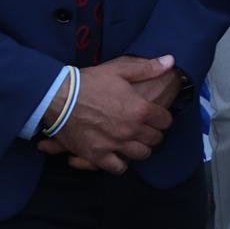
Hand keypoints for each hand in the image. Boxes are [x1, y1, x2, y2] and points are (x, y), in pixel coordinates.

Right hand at [38, 55, 174, 173]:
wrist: (58, 97)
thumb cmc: (90, 82)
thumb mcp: (120, 69)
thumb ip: (147, 68)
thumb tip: (170, 61)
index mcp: (140, 109)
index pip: (165, 121)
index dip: (163, 118)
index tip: (158, 117)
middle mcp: (131, 130)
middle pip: (155, 139)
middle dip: (154, 134)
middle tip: (147, 130)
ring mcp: (114, 144)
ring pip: (140, 154)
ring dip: (141, 149)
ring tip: (136, 143)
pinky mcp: (97, 155)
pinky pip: (118, 168)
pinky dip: (121, 164)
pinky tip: (119, 156)